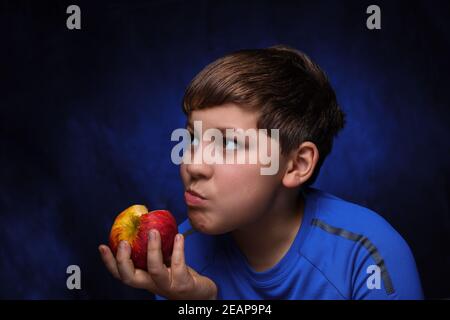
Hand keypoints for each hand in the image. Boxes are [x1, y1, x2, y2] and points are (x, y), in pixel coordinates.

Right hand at [98, 230, 216, 299]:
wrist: (201, 295)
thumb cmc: (181, 276)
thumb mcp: (164, 263)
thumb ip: (156, 250)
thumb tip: (149, 225)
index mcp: (145, 278)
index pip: (121, 274)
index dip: (110, 262)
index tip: (102, 246)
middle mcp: (152, 284)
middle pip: (130, 277)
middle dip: (123, 260)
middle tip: (124, 242)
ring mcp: (167, 286)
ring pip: (155, 270)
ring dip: (153, 250)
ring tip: (154, 231)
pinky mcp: (183, 284)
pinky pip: (179, 265)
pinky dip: (178, 249)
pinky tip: (179, 236)